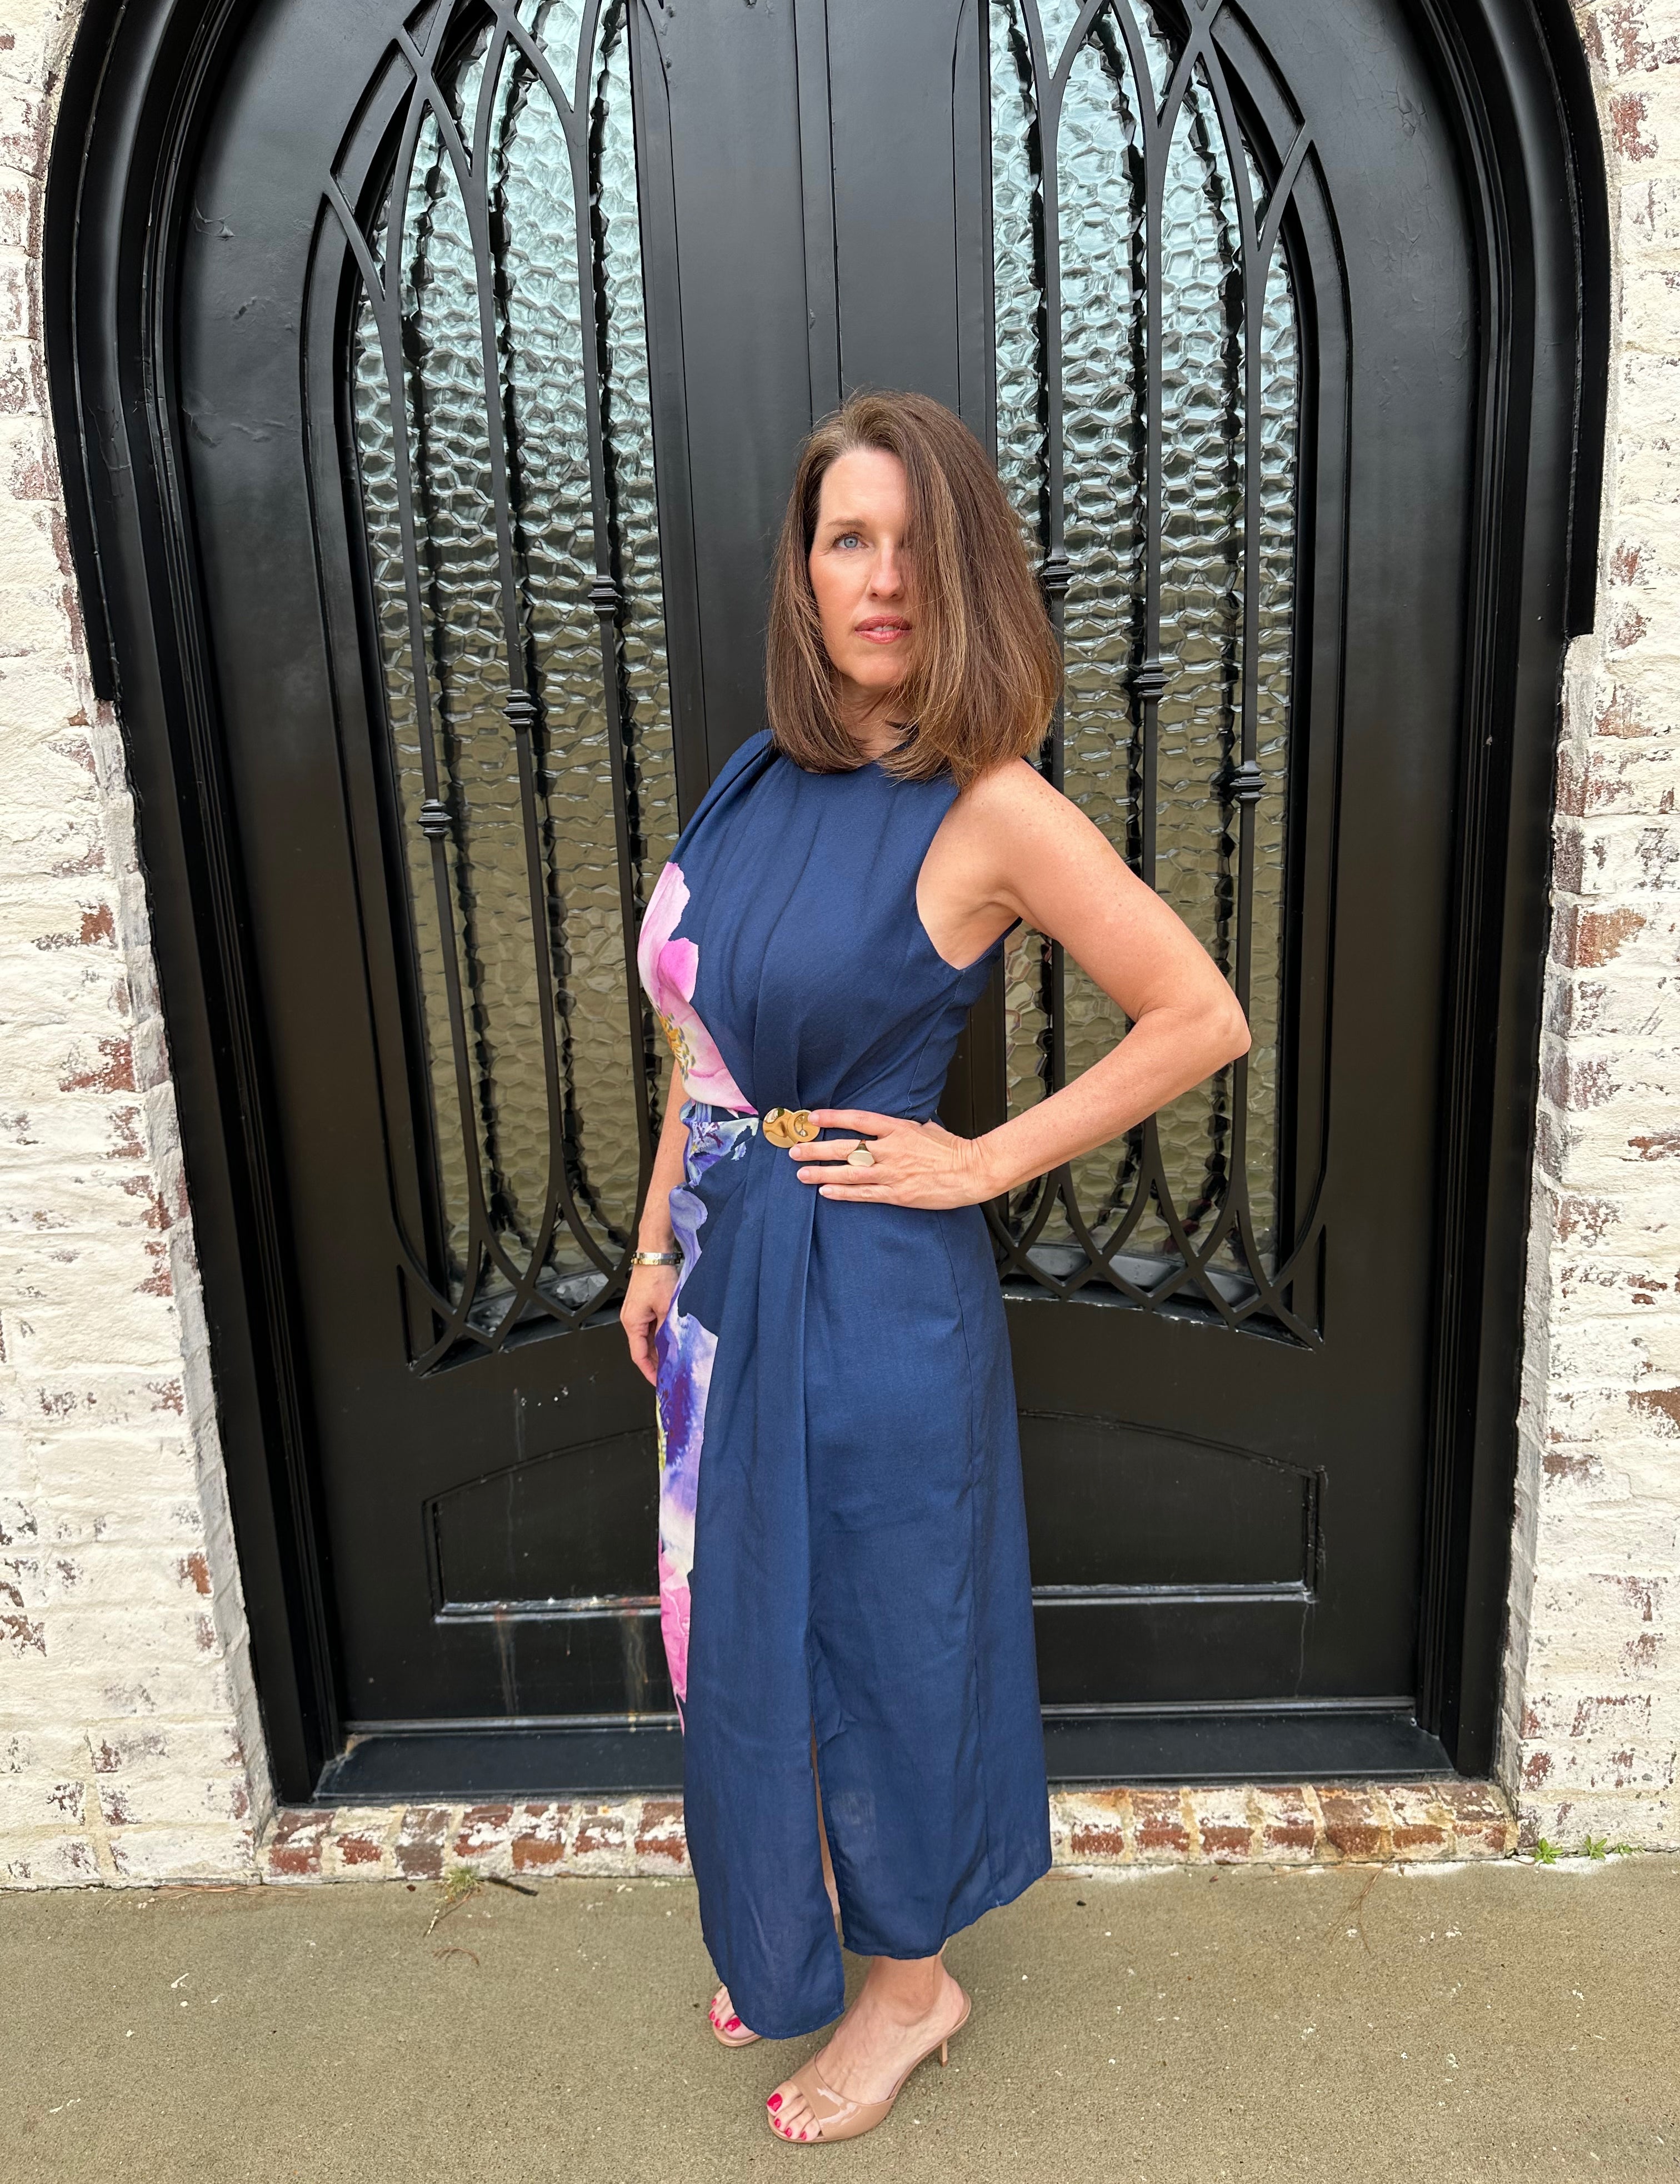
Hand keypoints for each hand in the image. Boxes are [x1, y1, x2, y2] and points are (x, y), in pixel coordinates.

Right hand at [620, 1262, 677, 1385]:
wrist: (654, 1255)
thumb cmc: (656, 1276)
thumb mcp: (666, 1308)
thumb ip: (668, 1330)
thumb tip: (672, 1348)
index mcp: (632, 1322)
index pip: (639, 1356)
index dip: (649, 1371)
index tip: (658, 1382)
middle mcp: (630, 1319)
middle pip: (642, 1349)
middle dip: (655, 1363)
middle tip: (670, 1374)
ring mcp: (636, 1313)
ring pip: (647, 1339)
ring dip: (658, 1350)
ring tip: (673, 1360)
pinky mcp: (642, 1307)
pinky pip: (649, 1328)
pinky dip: (659, 1338)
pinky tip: (671, 1341)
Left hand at [790, 1109, 998, 1209]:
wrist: (972, 1171)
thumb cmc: (953, 1149)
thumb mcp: (927, 1128)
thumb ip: (903, 1127)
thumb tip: (889, 1125)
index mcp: (899, 1129)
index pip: (858, 1120)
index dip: (833, 1118)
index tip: (812, 1117)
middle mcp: (891, 1149)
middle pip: (846, 1147)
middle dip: (817, 1149)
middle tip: (795, 1151)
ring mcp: (893, 1173)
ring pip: (850, 1172)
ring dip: (823, 1173)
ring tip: (802, 1174)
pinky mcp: (897, 1194)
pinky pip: (864, 1193)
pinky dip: (843, 1193)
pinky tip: (826, 1192)